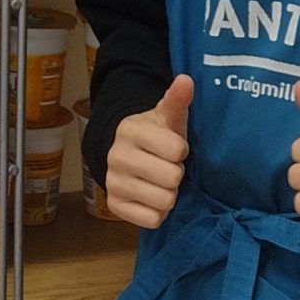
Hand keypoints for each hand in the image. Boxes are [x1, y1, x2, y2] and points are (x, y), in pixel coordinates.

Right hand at [106, 75, 193, 229]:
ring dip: (169, 194)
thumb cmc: (157, 136)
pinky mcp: (114, 206)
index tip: (174, 148)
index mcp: (130, 130)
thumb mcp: (168, 117)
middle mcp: (116, 156)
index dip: (181, 151)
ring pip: (164, 201)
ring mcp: (113, 182)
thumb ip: (177, 100)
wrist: (129, 155)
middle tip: (167, 167)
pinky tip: (151, 198)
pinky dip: (158, 212)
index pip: (176, 150)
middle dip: (176, 174)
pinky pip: (153, 219)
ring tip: (160, 182)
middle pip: (172, 178)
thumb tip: (186, 79)